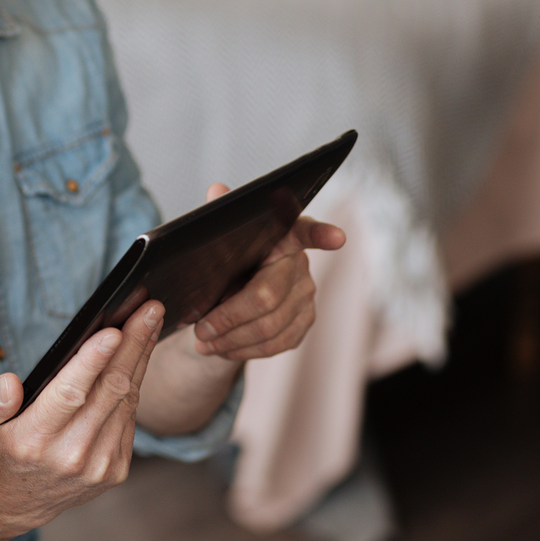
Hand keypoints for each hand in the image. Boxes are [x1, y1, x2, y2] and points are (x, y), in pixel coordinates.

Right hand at [0, 300, 162, 530]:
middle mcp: (71, 456)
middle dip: (133, 345)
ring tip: (149, 322)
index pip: (70, 394)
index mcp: (33, 440)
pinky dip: (134, 383)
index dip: (93, 361)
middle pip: (110, 390)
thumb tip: (11, 383)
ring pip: (127, 400)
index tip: (113, 330)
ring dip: (141, 358)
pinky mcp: (116, 470)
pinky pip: (129, 417)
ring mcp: (98, 466)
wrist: (10, 501)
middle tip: (150, 308)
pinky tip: (137, 357)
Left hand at [191, 182, 345, 359]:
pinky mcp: (304, 322)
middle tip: (201, 329)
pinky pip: (276, 343)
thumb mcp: (215, 244)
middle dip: (229, 316)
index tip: (338, 237)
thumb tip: (217, 190)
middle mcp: (300, 265)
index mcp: (281, 237)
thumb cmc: (223, 266)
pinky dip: (244, 350)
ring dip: (232, 338)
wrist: (225, 302)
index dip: (321, 234)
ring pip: (271, 326)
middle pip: (267, 295)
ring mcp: (306, 296)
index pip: (304, 231)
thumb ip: (216, 218)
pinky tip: (223, 349)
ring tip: (204, 343)